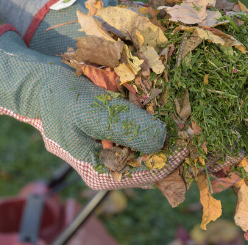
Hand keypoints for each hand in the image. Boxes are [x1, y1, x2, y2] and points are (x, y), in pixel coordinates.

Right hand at [0, 27, 187, 188]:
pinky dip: (155, 118)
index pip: (147, 173)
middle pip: (152, 160)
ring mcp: (117, 148)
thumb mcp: (91, 113)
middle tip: (190, 123)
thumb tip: (162, 140)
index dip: (172, 156)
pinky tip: (163, 106)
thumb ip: (125, 128)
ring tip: (182, 114)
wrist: (45, 84)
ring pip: (151, 145)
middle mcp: (112, 164)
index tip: (191, 136)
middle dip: (172, 142)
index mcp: (101, 171)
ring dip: (167, 129)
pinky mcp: (119, 131)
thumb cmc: (62, 100)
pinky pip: (144, 129)